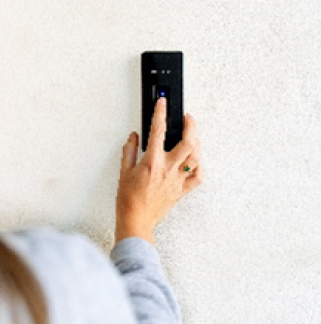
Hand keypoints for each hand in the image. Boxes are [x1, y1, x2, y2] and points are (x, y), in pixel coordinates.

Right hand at [115, 97, 201, 244]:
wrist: (136, 220)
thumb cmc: (128, 199)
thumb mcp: (124, 171)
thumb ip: (129, 150)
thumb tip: (134, 136)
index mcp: (152, 162)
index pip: (158, 131)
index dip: (160, 113)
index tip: (162, 103)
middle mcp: (167, 169)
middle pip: (188, 142)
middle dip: (190, 126)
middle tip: (188, 118)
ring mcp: (177, 180)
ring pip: (195, 158)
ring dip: (196, 144)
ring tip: (193, 136)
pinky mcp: (181, 191)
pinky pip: (197, 178)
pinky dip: (198, 167)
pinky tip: (195, 161)